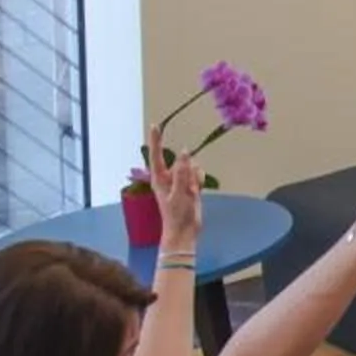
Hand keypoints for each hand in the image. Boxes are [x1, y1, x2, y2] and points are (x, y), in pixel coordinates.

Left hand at [147, 132, 203, 248]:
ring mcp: (179, 181)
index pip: (156, 155)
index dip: (156, 140)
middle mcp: (168, 177)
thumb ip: (182, 172)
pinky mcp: (190, 186)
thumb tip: (185, 152)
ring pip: (192, 167)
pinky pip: (198, 174)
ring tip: (191, 193)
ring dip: (194, 178)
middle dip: (187, 170)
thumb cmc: (176, 214)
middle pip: (180, 161)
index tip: (156, 125)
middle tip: (187, 188)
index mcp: (159, 178)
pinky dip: (199, 181)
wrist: (185, 231)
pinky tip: (196, 192)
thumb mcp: (179, 193)